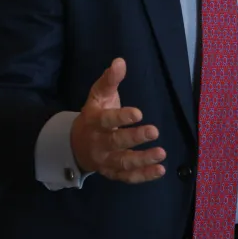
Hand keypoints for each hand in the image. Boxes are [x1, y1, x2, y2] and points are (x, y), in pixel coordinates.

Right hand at [70, 58, 165, 182]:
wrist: (76, 144)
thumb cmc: (95, 114)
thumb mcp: (99, 95)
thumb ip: (110, 79)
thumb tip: (120, 61)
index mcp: (94, 121)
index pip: (107, 120)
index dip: (121, 117)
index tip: (139, 113)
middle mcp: (98, 143)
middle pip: (115, 142)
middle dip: (134, 138)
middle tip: (154, 131)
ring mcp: (105, 160)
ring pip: (123, 163)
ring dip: (142, 160)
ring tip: (161, 154)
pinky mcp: (112, 172)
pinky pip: (127, 177)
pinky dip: (143, 176)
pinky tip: (160, 170)